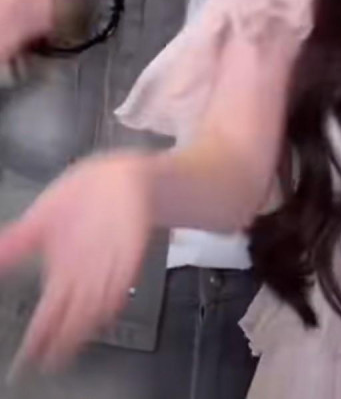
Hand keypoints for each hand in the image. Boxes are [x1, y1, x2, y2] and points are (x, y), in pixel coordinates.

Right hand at [0, 151, 151, 374]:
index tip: (29, 354)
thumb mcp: (39, 219)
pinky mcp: (131, 251)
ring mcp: (108, 264)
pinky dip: (116, 289)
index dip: (38, 336)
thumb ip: (15, 242)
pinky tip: (110, 304)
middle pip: (73, 316)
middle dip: (64, 337)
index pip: (47, 314)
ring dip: (88, 319)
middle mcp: (84, 274)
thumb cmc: (79, 198)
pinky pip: (124, 275)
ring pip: (97, 302)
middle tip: (54, 357)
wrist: (115, 177)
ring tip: (77, 337)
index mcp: (61, 272)